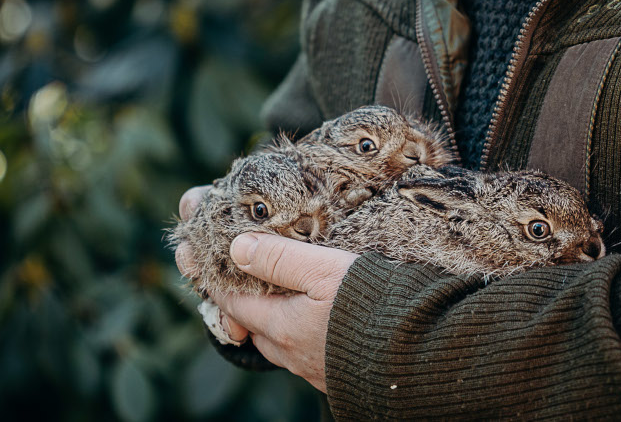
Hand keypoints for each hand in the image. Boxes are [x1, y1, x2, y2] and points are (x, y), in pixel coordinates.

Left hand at [174, 185, 358, 392]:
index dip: (214, 279)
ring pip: (282, 342)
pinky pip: (309, 352)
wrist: (422, 352)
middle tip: (247, 277)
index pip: (232, 302)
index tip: (199, 260)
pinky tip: (323, 320)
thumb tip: (237, 248)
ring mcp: (316, 368)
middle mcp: (293, 353)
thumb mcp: (325, 270)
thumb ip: (280, 258)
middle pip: (255, 325)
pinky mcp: (340, 374)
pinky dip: (304, 332)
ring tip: (287, 296)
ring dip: (277, 320)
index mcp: (282, 326)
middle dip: (247, 303)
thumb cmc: (374, 306)